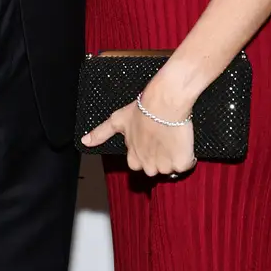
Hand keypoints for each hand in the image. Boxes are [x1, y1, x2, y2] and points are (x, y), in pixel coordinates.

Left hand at [81, 71, 196, 178]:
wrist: (163, 102)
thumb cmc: (141, 109)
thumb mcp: (117, 120)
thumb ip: (100, 133)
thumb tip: (84, 141)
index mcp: (133, 158)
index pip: (138, 163)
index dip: (145, 151)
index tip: (149, 138)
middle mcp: (148, 166)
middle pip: (156, 168)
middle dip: (159, 156)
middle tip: (162, 137)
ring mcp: (165, 167)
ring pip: (171, 167)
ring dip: (173, 156)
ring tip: (172, 136)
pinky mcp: (181, 163)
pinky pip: (186, 164)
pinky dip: (186, 156)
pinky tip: (183, 142)